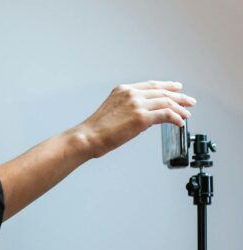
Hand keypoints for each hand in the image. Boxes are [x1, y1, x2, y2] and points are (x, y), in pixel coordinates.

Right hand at [76, 80, 195, 157]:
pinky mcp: (142, 117)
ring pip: (167, 102)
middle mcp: (131, 94)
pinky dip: (175, 118)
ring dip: (180, 108)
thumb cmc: (95, 130)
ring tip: (187, 114)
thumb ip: (128, 109)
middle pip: (162, 92)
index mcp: (123, 90)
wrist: (87, 137)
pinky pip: (166, 115)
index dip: (167, 86)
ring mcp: (137, 104)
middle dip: (178, 97)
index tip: (177, 88)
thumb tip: (146, 117)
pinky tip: (180, 122)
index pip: (151, 85)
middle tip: (189, 101)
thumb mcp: (112, 111)